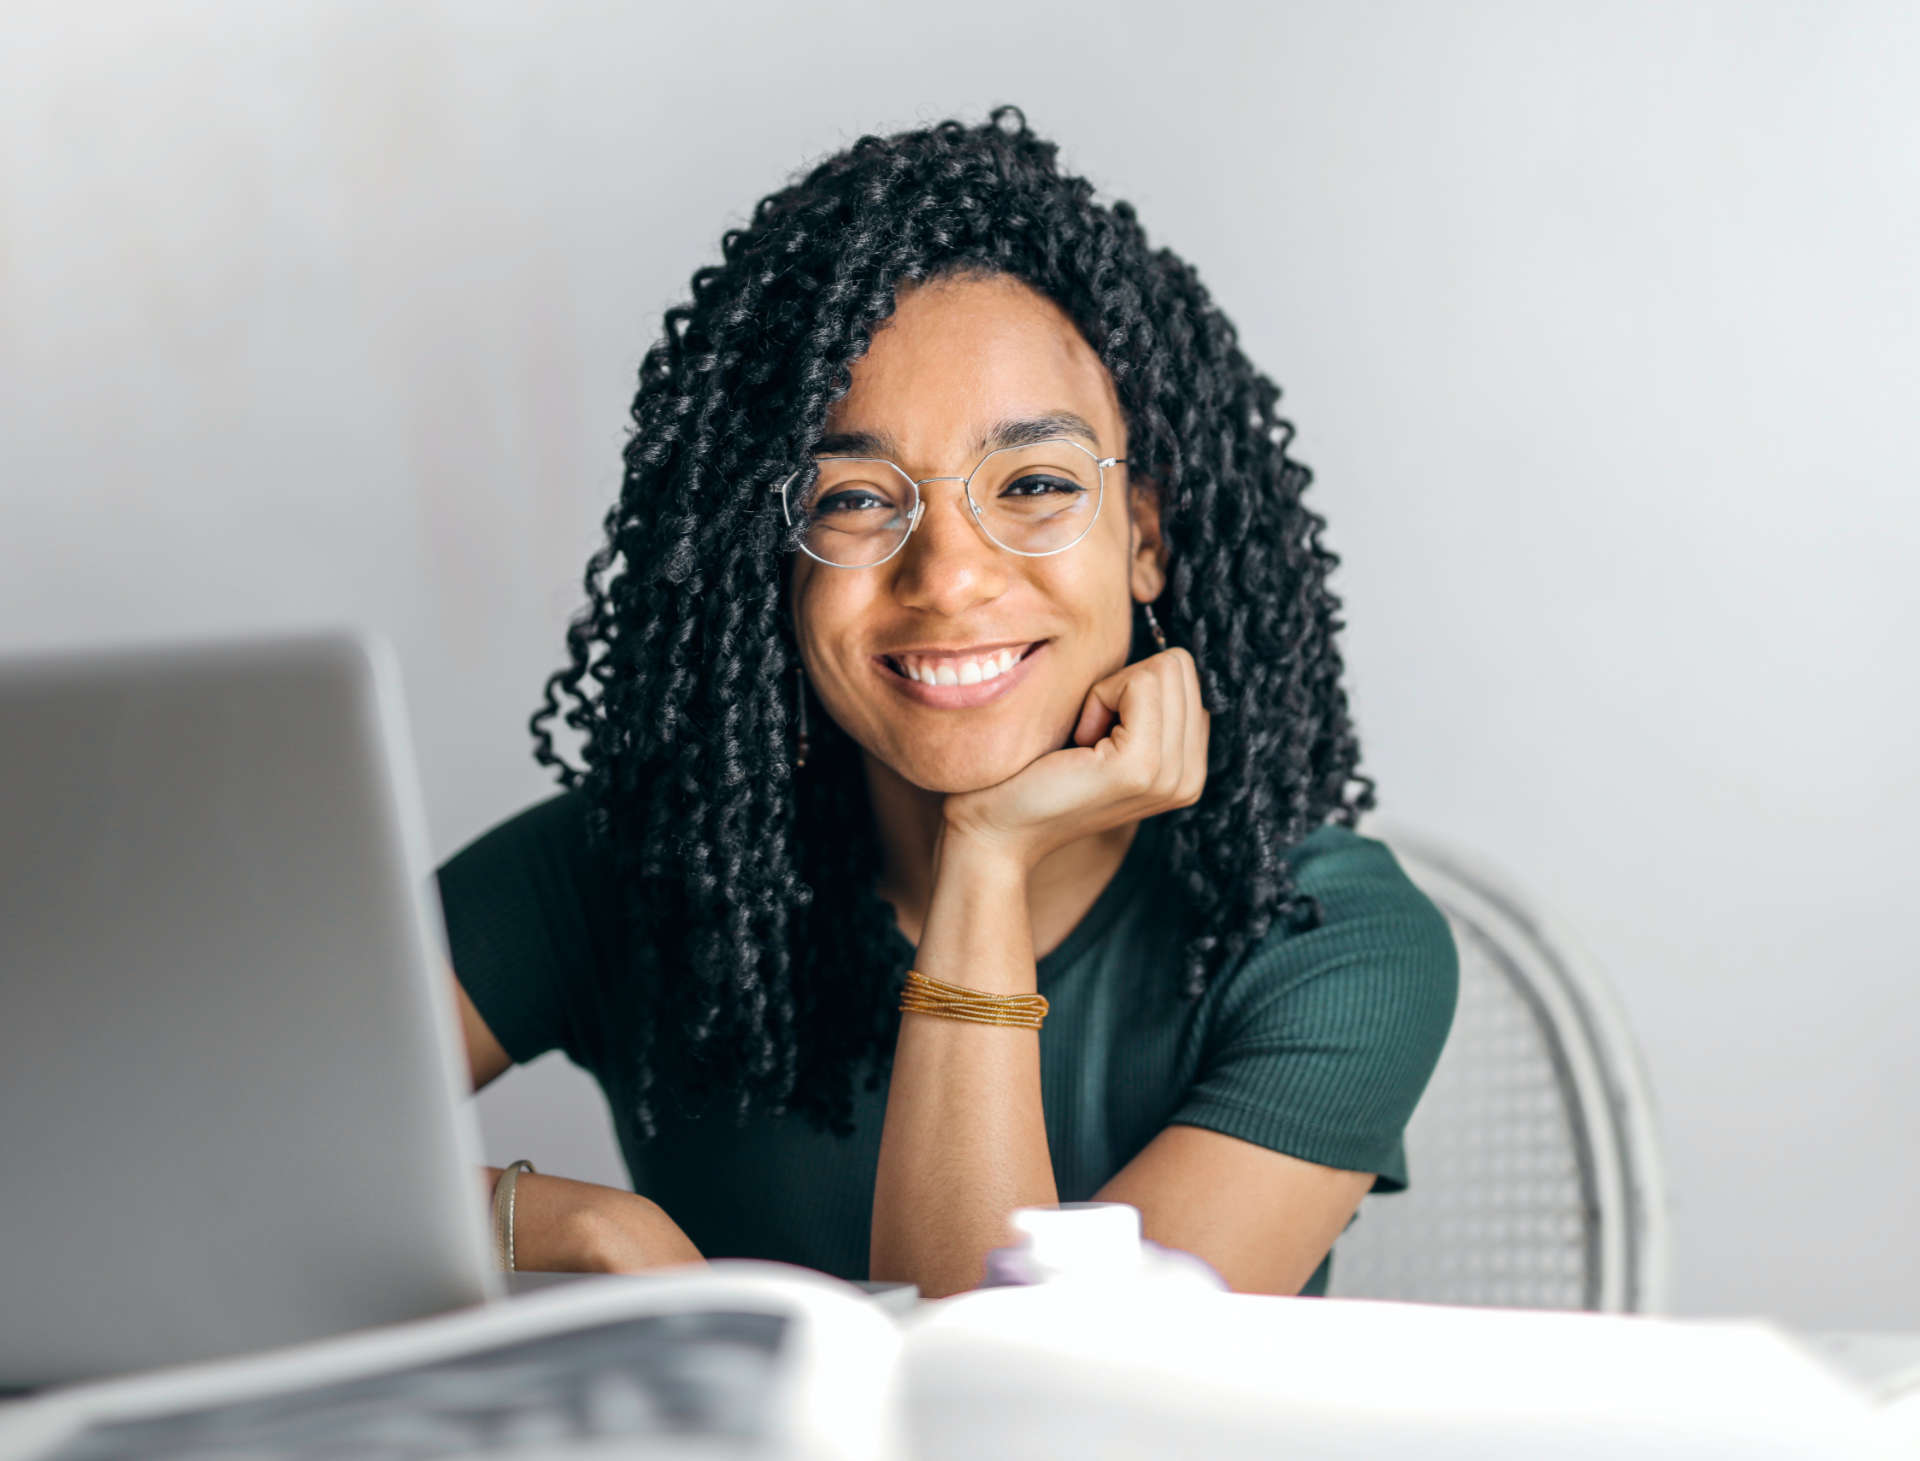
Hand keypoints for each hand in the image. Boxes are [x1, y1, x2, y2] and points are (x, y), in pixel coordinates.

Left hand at [942, 647, 1208, 872]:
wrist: (996, 829)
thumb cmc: (1035, 775)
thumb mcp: (1106, 736)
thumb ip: (1146, 706)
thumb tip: (1162, 657)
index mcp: (1188, 769)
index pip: (1187, 677)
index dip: (1132, 687)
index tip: (1096, 730)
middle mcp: (1190, 777)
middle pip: (1180, 667)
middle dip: (1125, 684)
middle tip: (1087, 734)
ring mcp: (1170, 775)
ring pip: (1163, 670)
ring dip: (1110, 691)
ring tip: (1083, 740)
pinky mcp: (1141, 766)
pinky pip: (1139, 683)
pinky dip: (1100, 697)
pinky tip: (1078, 740)